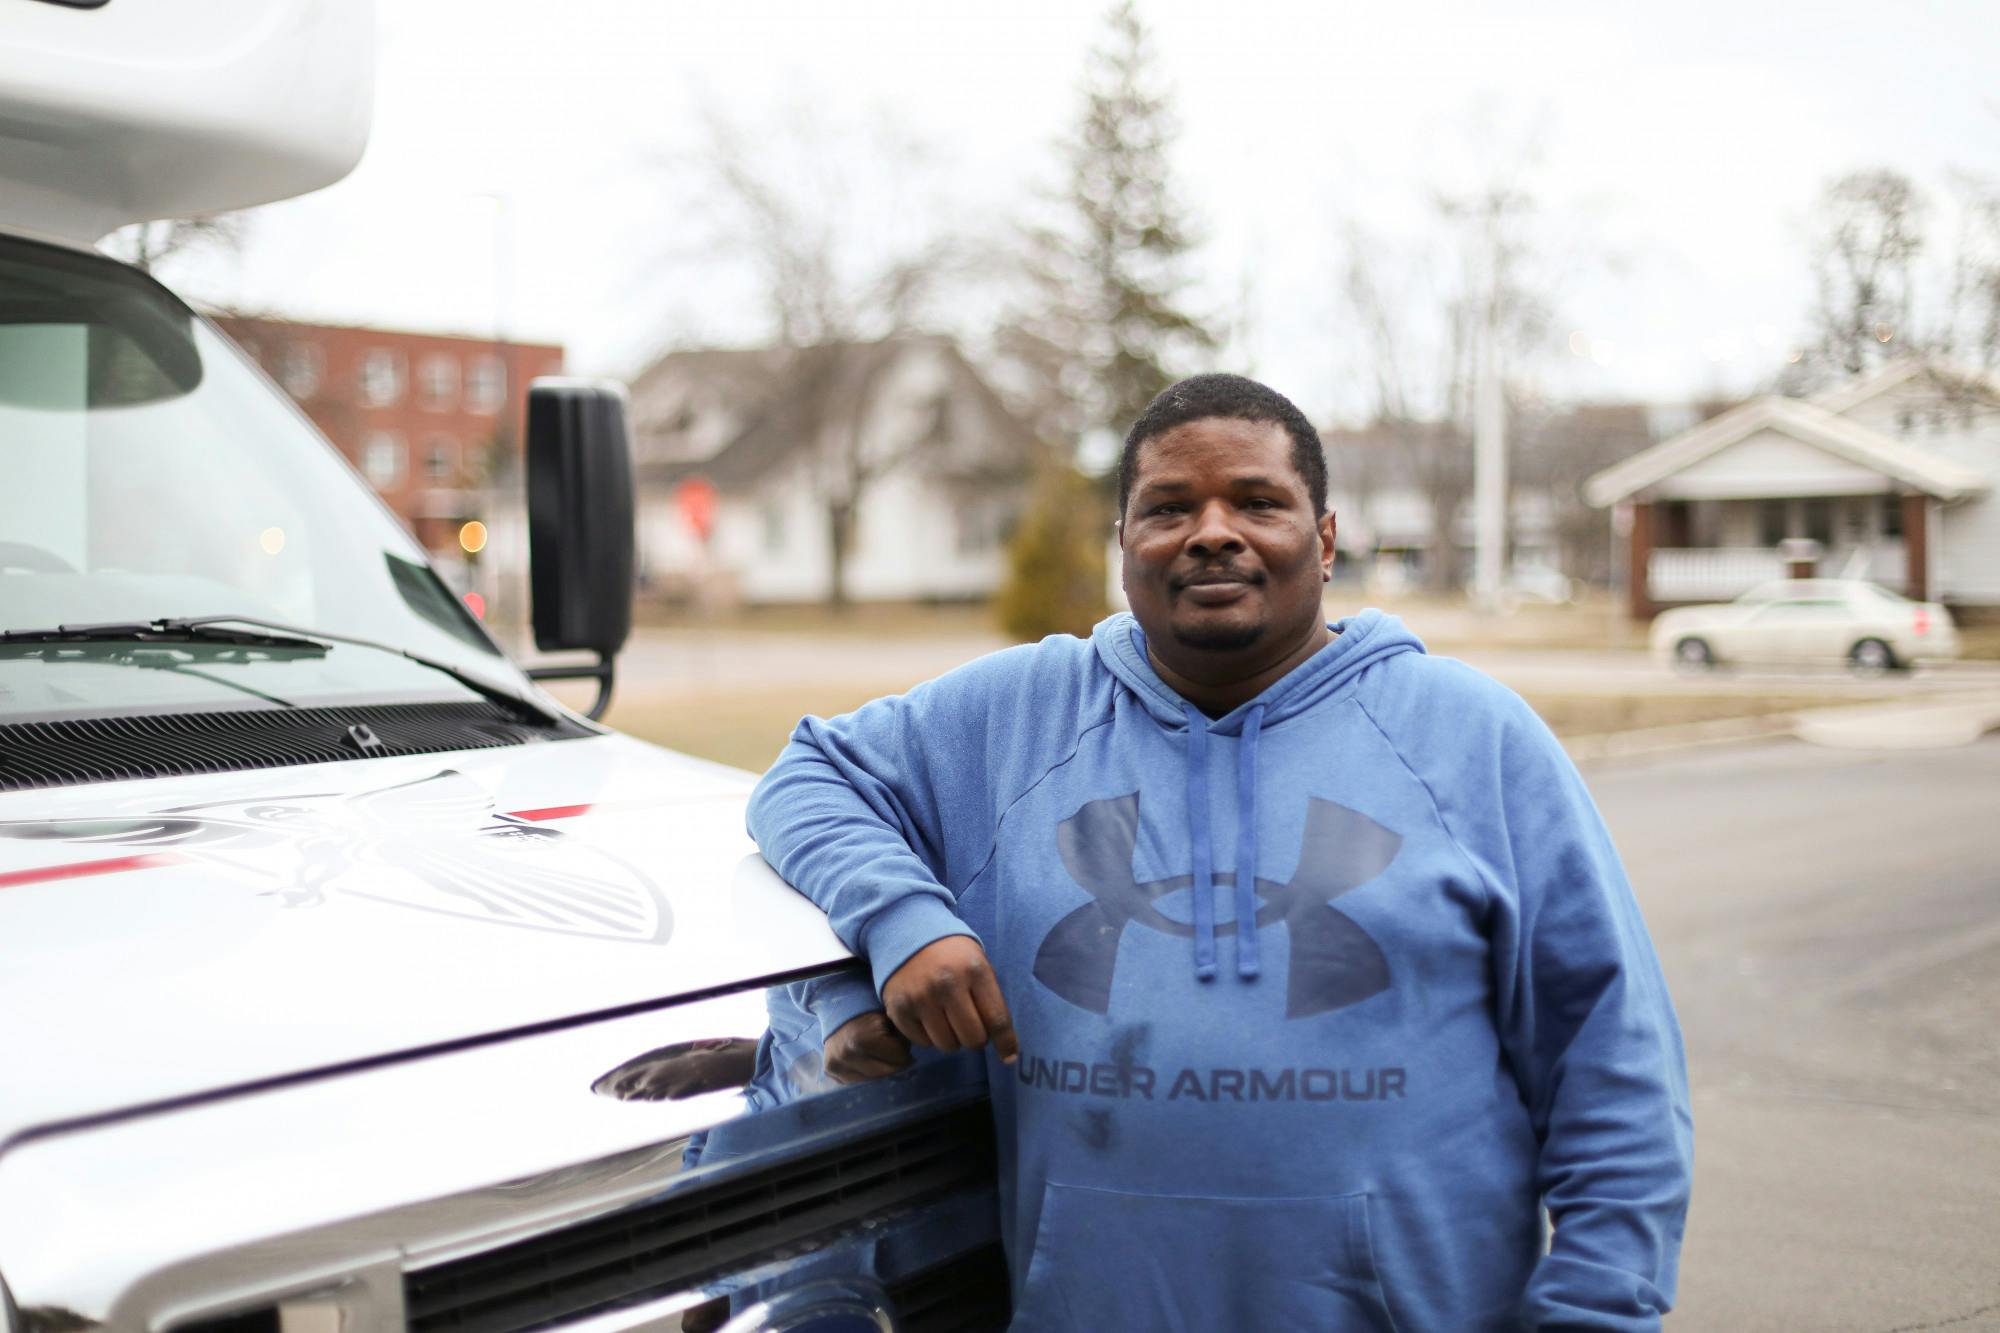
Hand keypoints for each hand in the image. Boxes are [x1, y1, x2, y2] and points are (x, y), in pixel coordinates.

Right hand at [823, 1011, 914, 1083]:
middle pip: (886, 1072)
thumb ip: (901, 1036)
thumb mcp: (889, 1016)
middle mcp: (847, 1055)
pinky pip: (857, 1081)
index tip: (899, 1039)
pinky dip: (866, 1072)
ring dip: (881, 1068)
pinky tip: (867, 1059)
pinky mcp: (830, 1070)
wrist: (838, 1006)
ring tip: (879, 1052)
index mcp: (863, 1040)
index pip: (899, 1059)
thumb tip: (911, 1061)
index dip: (903, 1048)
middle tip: (892, 1048)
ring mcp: (836, 1064)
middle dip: (894, 1061)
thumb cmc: (870, 1009)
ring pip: (873, 1079)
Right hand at [881, 936, 1018, 1062]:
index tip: (1009, 1057)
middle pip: (973, 1038)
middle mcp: (947, 984)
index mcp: (975, 970)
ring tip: (948, 1019)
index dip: (1006, 1043)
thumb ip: (992, 1002)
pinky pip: (923, 1042)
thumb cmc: (953, 954)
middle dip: (976, 1038)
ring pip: (948, 1045)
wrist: (908, 933)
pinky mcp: (899, 1008)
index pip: (997, 1019)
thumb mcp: (979, 965)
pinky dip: (929, 1036)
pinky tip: (928, 1016)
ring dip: (952, 1038)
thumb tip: (1008, 1053)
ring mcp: (920, 997)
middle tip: (970, 1024)